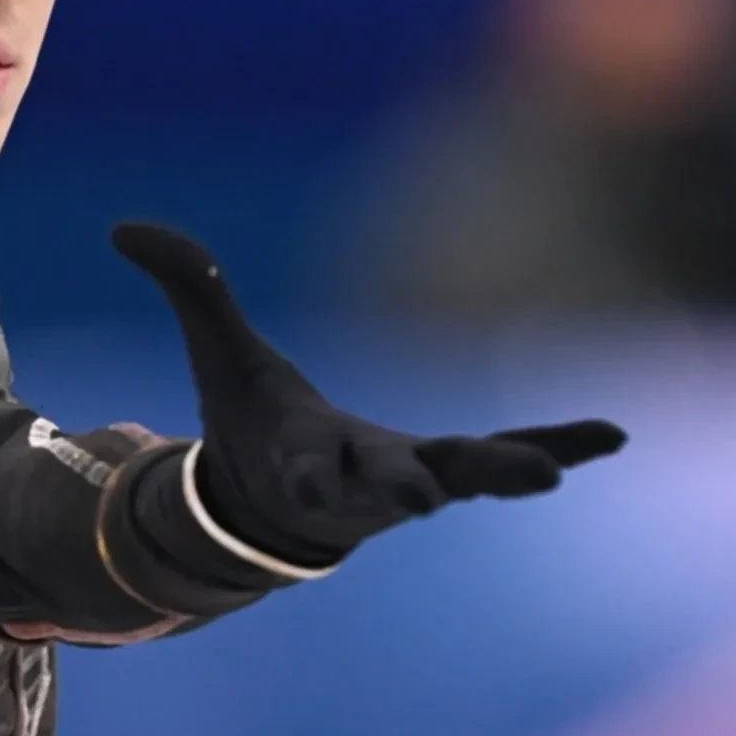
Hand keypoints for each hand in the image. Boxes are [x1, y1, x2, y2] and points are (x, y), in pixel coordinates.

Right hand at [113, 222, 626, 565]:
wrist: (280, 512)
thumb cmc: (252, 424)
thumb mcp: (218, 355)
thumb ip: (187, 287)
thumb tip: (123, 223)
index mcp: (300, 456)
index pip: (300, 466)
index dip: (304, 469)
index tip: (302, 475)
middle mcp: (361, 483)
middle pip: (385, 486)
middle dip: (404, 488)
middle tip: (427, 498)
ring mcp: (414, 483)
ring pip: (460, 477)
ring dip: (503, 471)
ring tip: (552, 471)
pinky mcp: (454, 471)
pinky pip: (507, 458)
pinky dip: (558, 444)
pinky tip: (612, 435)